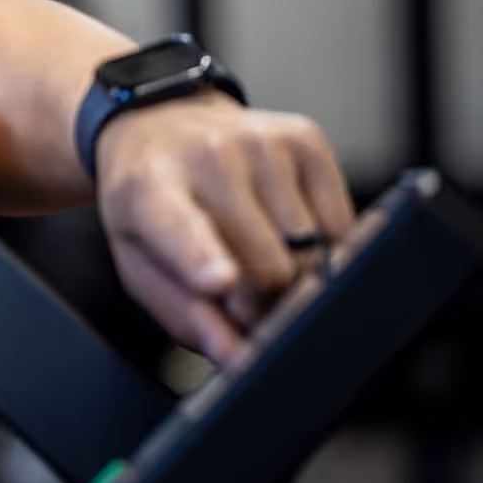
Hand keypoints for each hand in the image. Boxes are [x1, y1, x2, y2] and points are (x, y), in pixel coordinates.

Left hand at [93, 96, 353, 363]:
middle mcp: (207, 154)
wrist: (160, 127)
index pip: (181, 228)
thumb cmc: (151, 204)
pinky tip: (285, 229)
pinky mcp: (307, 138)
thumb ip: (185, 315)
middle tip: (243, 295)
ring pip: (313, 251)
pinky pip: (342, 226)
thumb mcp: (140, 263)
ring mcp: (261, 141)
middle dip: (266, 301)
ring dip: (296, 275)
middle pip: (270, 266)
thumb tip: (235, 355)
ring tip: (258, 254)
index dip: (202, 259)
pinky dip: (324, 247)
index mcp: (149, 188)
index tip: (221, 281)